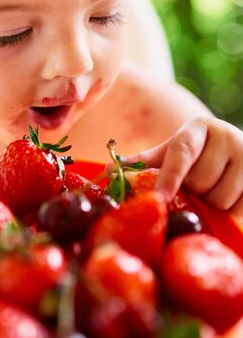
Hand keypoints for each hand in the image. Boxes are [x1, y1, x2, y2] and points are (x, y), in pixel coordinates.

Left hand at [127, 116, 242, 217]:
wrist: (238, 151)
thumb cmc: (199, 154)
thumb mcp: (173, 151)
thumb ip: (145, 162)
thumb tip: (108, 171)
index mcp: (198, 127)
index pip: (181, 152)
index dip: (169, 177)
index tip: (159, 198)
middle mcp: (226, 134)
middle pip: (200, 181)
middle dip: (194, 192)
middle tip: (195, 186)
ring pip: (220, 197)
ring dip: (212, 203)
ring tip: (212, 190)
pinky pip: (240, 207)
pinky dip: (232, 210)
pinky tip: (230, 196)